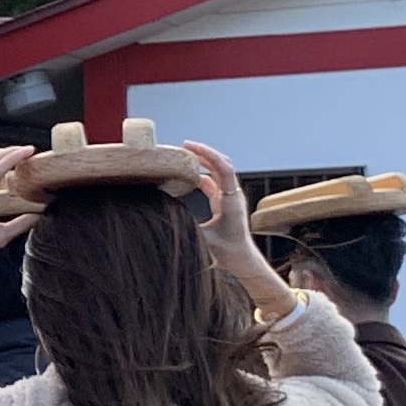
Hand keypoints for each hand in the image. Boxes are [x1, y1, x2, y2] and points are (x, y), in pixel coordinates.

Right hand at [184, 143, 293, 313]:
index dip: (207, 154)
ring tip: (184, 155)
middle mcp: (232, 194)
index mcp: (230, 199)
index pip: (223, 168)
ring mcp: (229, 197)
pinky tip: (187, 175)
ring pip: (217, 171)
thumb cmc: (226, 251)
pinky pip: (213, 182)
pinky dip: (201, 174)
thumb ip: (186, 224)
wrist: (242, 259)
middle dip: (204, 152)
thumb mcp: (203, 238)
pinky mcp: (224, 202)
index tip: (188, 146)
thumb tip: (163, 213)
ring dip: (203, 161)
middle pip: (222, 164)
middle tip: (184, 146)